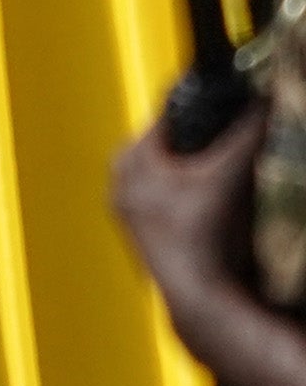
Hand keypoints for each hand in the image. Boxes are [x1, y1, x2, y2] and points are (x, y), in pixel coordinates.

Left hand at [120, 96, 269, 302]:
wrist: (194, 288)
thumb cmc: (203, 231)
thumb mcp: (227, 175)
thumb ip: (246, 136)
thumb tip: (265, 101)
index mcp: (131, 158)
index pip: (167, 116)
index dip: (200, 105)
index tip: (225, 97)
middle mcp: (121, 178)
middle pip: (167, 142)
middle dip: (197, 134)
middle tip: (227, 127)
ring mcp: (126, 205)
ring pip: (164, 168)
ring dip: (191, 161)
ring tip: (220, 160)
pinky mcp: (139, 227)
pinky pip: (162, 192)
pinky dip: (184, 187)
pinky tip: (205, 192)